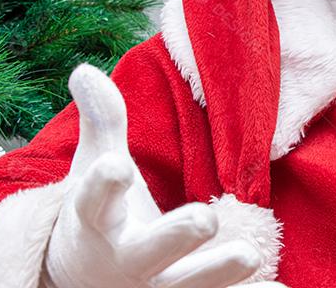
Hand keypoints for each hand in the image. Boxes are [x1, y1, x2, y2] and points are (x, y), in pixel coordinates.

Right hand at [44, 64, 283, 287]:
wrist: (85, 283)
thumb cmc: (100, 218)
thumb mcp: (93, 170)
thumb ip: (102, 123)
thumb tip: (84, 69)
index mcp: (99, 223)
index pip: (95, 203)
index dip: (103, 185)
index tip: (117, 166)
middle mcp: (128, 261)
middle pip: (149, 251)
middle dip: (175, 237)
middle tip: (205, 218)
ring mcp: (157, 287)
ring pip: (189, 285)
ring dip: (219, 273)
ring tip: (252, 255)